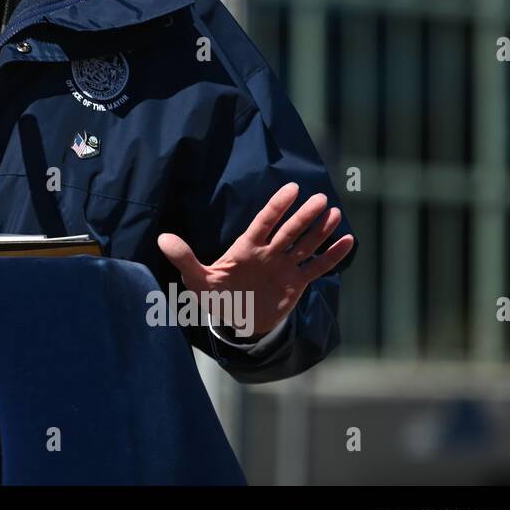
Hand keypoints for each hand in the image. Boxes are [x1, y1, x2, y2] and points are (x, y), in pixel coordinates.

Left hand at [157, 183, 354, 336]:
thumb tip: (161, 239)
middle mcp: (269, 253)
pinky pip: (318, 268)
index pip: (264, 222)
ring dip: (320, 230)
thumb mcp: (197, 279)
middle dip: (304, 217)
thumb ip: (184, 259)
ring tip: (334, 213)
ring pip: (306, 245)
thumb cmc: (216, 296)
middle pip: (289, 231)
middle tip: (320, 199)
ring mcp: (284, 267)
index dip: (277, 206)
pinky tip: (347, 240)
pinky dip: (332, 256)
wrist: (235, 321)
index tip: (292, 188)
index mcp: (247, 248)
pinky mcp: (296, 283)